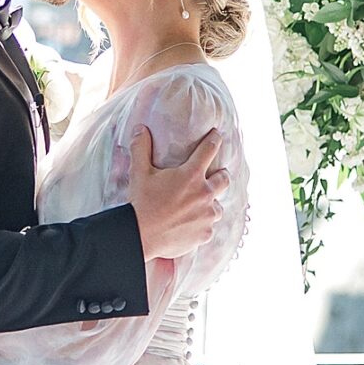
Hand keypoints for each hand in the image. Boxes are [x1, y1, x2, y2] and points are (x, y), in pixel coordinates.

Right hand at [127, 125, 228, 263]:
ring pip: (218, 206)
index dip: (215, 139)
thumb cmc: (141, 203)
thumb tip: (140, 128)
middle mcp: (204, 194)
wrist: (139, 236)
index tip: (217, 135)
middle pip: (224, 179)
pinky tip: (192, 225)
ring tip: (201, 206)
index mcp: (191, 175)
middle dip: (221, 175)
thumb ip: (141, 148)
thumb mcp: (139, 173)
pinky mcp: (205, 233)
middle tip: (215, 175)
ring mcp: (206, 215)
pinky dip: (202, 225)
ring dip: (211, 203)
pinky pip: (209, 227)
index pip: (209, 149)